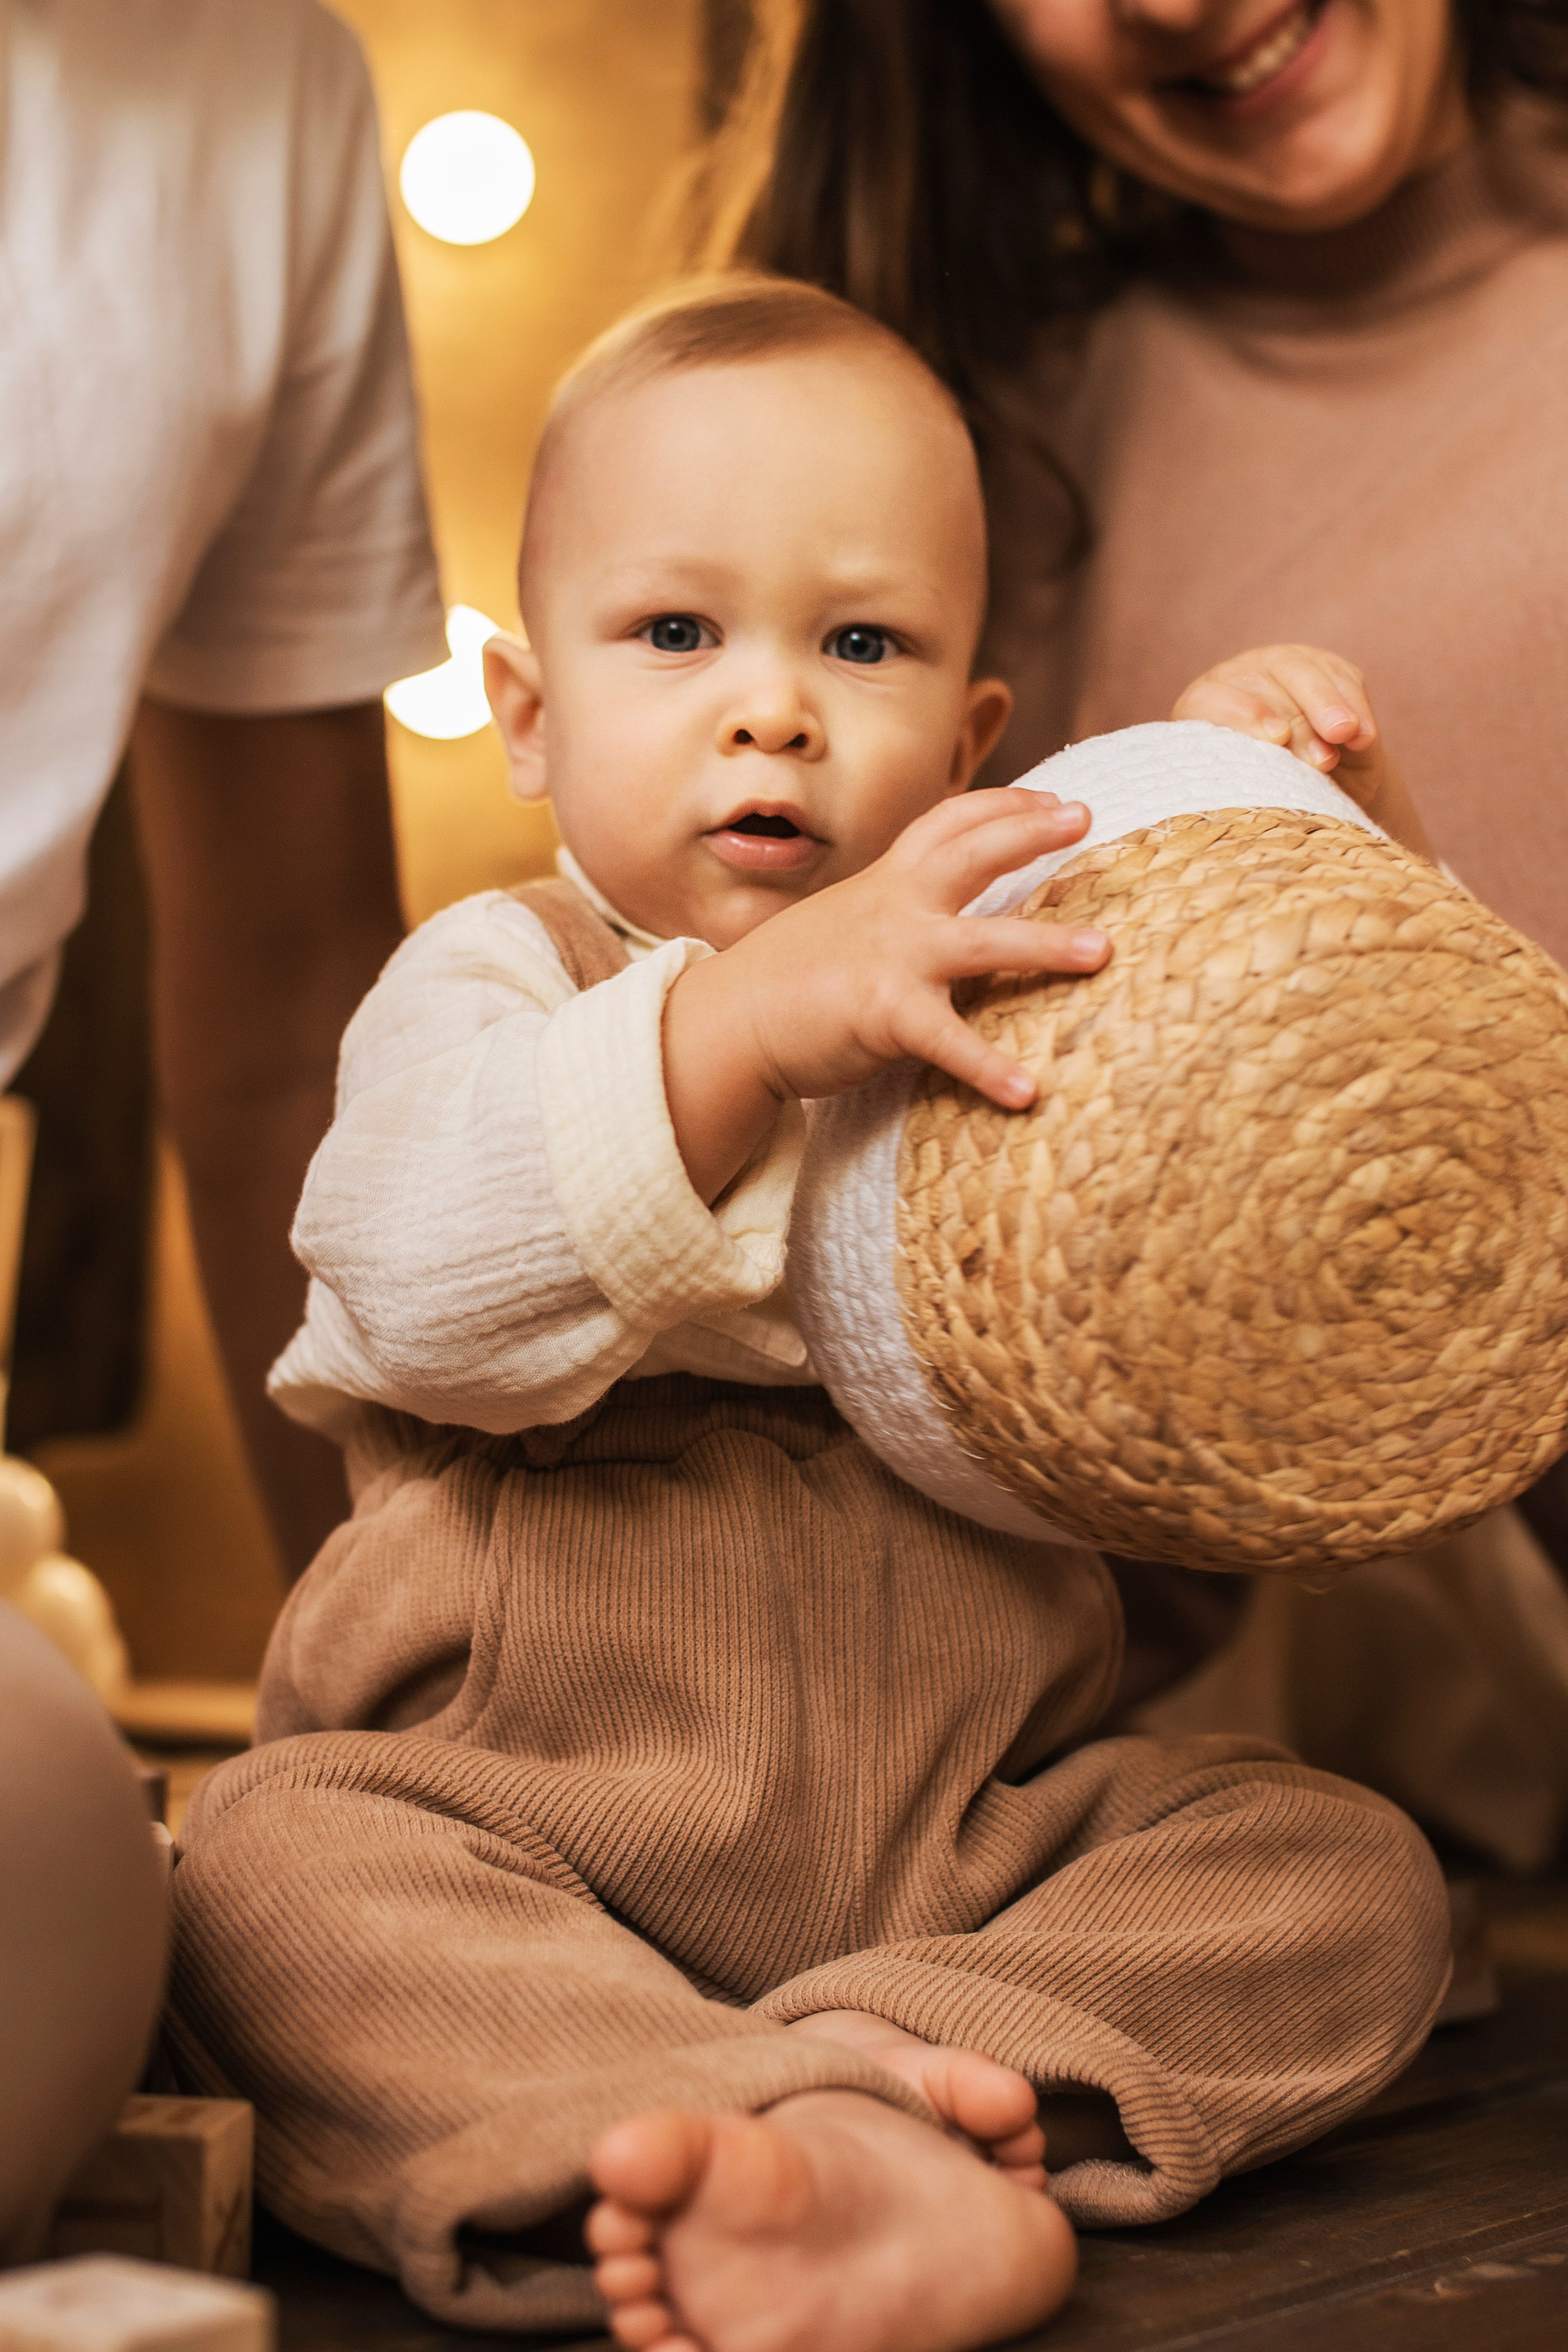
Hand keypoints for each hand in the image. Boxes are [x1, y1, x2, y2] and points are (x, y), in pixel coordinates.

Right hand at [663, 789, 1110, 1201]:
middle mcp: (896, 908)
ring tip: (1102, 952)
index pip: (949, 822)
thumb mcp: (845, 926)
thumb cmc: (788, 980)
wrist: (730, 1021)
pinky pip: (948, 1041)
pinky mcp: (884, 1014)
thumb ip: (892, 915)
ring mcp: (893, 958)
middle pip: (973, 852)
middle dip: (1031, 831)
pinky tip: (1027, 1092)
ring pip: (983, 941)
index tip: (1052, 798)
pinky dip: (989, 1066)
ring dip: (1046, 944)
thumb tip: (932, 920)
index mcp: (887, 884)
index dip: (1003, 804)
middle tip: (1087, 816)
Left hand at [1173, 644, 1431, 860]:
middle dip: (1297, 722)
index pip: (1212, 700)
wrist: (1316, 785)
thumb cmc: (1266, 793)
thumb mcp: (1254, 789)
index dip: (1244, 715)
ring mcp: (1284, 664)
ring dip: (1328, 707)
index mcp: (1203, 704)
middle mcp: (1241, 676)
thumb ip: (1257, 774)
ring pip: (1306, 675)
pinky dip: (1356, 707)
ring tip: (1343, 736)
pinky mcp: (1328, 667)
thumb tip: (1289, 764)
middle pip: (1268, 686)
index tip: (1275, 739)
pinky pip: (1344, 679)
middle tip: (1319, 756)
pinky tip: (1362, 736)